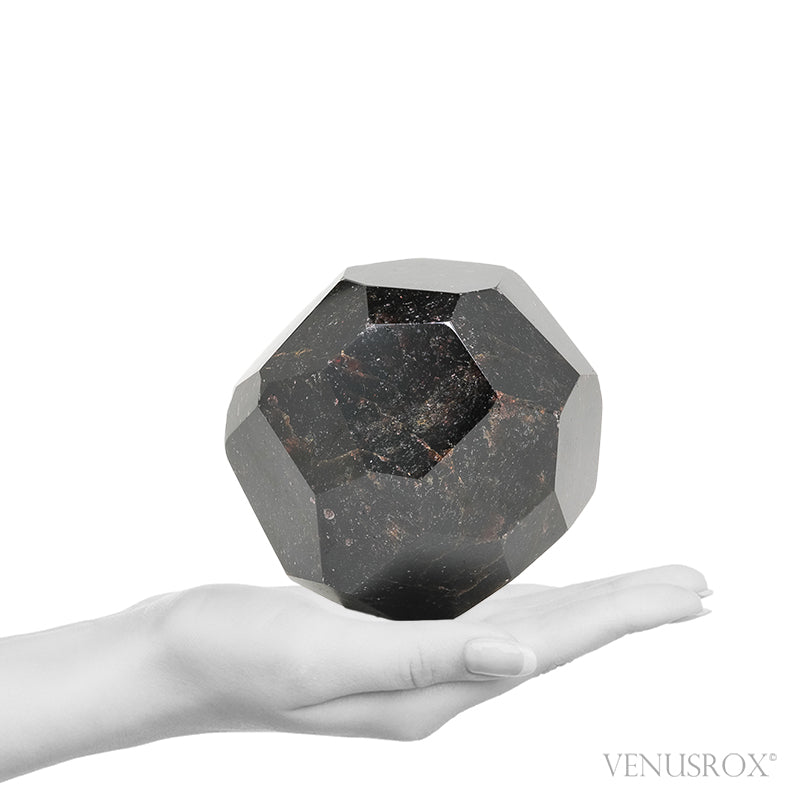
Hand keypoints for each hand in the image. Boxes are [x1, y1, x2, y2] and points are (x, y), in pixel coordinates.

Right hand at [152, 564, 710, 741]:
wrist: (181, 650)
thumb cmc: (240, 652)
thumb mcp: (328, 659)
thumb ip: (426, 661)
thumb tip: (524, 663)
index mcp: (433, 691)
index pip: (555, 647)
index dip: (627, 615)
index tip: (691, 593)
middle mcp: (438, 680)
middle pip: (557, 639)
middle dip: (628, 609)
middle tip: (694, 587)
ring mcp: (417, 657)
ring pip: (528, 626)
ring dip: (588, 604)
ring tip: (638, 591)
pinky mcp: (393, 629)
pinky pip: (484, 612)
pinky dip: (531, 597)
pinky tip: (543, 591)